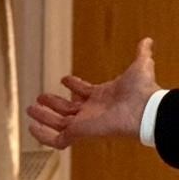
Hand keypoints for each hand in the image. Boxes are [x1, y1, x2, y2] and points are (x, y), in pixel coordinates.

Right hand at [26, 37, 159, 149]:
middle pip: (68, 109)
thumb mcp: (141, 66)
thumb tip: (148, 40)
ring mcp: (85, 123)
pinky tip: (32, 126)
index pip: (85, 92)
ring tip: (30, 108)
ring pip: (58, 122)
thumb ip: (142, 53)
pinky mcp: (79, 133)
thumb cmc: (143, 90)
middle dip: (53, 103)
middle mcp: (93, 111)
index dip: (75, 86)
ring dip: (44, 116)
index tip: (65, 79)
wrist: (144, 109)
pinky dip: (43, 135)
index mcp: (104, 96)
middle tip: (40, 97)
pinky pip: (56, 139)